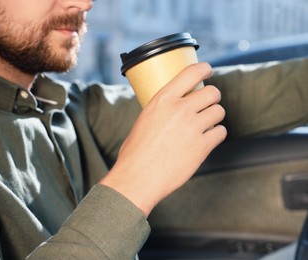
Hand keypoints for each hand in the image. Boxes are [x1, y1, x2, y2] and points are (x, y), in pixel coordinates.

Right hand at [100, 62, 226, 215]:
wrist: (138, 178)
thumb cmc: (135, 152)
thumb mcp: (144, 121)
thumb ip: (162, 110)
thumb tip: (172, 108)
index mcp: (162, 100)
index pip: (191, 72)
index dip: (204, 68)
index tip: (207, 70)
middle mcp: (180, 109)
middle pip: (212, 92)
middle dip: (213, 98)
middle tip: (207, 105)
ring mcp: (193, 127)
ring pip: (219, 112)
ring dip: (214, 117)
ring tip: (205, 125)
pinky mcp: (202, 146)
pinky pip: (220, 132)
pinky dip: (216, 135)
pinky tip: (206, 139)